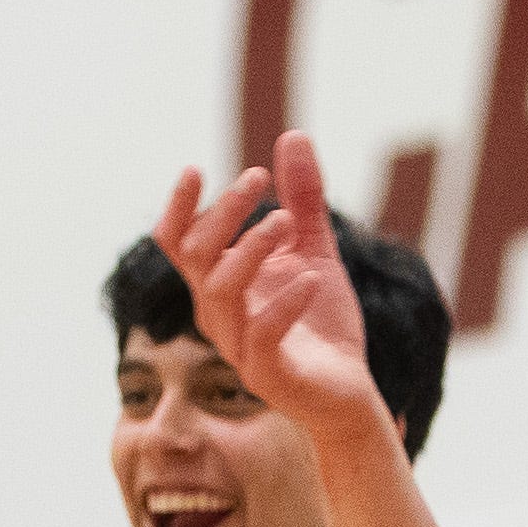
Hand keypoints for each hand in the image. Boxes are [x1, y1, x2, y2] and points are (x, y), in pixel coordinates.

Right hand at [158, 140, 404, 448]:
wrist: (348, 391)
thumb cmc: (321, 323)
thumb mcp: (315, 250)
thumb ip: (303, 199)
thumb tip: (292, 135)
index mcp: (219, 285)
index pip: (179, 245)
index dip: (179, 209)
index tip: (195, 169)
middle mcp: (219, 315)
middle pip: (197, 259)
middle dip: (223, 214)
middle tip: (258, 177)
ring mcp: (239, 347)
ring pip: (222, 293)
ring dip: (252, 250)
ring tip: (288, 221)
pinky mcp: (268, 376)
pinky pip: (263, 337)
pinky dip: (285, 304)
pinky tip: (313, 279)